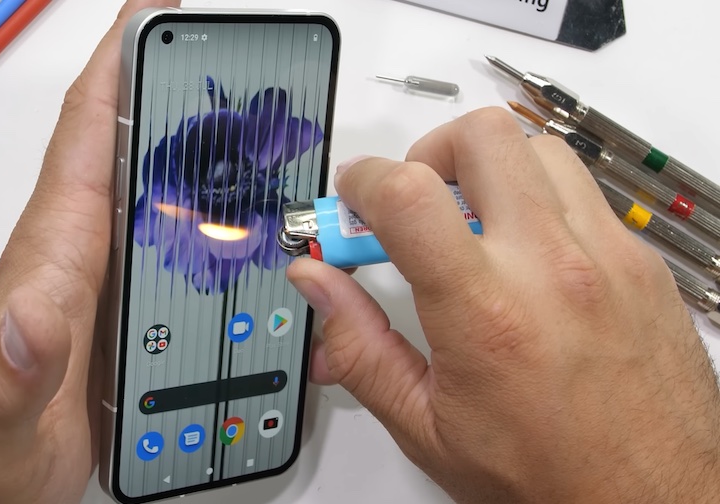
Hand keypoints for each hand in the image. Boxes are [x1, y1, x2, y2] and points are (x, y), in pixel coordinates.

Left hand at [0, 1, 178, 501]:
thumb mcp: (1, 418)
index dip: (117, 66)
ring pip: (151, 190)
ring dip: (190, 144)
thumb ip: (16, 369)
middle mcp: (78, 251)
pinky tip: (227, 210)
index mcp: (55, 253)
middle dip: (169, 87)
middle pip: (125, 146)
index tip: (152, 14)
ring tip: (237, 112)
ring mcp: (99, 276)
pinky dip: (197, 210)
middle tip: (215, 53)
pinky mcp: (118, 308)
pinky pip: (164, 239)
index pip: (85, 136)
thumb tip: (31, 313)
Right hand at [291, 108, 719, 502]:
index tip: (355, 200)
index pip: (407, 193)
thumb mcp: (425, 425)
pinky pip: (584, 195)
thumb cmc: (550, 477)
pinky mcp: (642, 264)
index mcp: (485, 312)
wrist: (657, 503)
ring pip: (539, 150)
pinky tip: (526, 258)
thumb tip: (316, 283)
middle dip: (428, 153)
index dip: (362, 182)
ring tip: (471, 225)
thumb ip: (358, 345)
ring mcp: (608, 258)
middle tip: (414, 202)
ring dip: (490, 170)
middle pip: (482, 136)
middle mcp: (552, 268)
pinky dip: (540, 204)